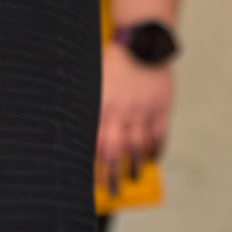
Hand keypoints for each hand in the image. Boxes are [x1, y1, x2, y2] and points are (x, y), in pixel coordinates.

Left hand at [96, 40, 172, 190]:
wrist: (143, 40)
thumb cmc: (113, 58)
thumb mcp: (93, 75)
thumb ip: (86, 99)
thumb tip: (70, 118)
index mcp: (102, 103)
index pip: (95, 142)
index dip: (93, 163)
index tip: (89, 178)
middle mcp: (123, 111)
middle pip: (117, 152)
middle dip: (114, 175)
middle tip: (113, 191)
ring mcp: (144, 111)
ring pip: (139, 148)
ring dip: (136, 166)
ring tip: (134, 177)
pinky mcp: (162, 108)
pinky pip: (160, 136)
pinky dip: (156, 150)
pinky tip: (153, 158)